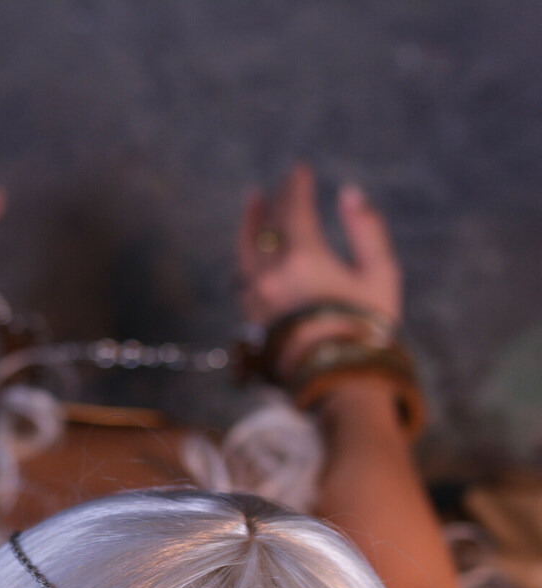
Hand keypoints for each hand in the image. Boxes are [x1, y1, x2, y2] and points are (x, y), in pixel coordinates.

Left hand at [236, 164, 401, 326]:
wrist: (341, 383)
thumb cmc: (367, 330)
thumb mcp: (381, 275)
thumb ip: (367, 230)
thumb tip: (349, 194)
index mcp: (304, 257)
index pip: (293, 207)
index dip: (297, 184)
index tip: (300, 168)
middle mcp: (271, 273)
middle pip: (268, 224)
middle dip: (277, 199)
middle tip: (284, 184)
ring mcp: (257, 298)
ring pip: (246, 249)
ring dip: (251, 222)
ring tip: (254, 202)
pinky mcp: (252, 319)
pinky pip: (243, 277)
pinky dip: (246, 255)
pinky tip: (252, 249)